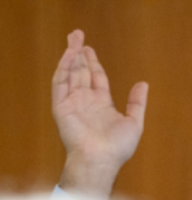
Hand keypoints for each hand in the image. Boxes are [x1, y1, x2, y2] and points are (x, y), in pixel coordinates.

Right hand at [52, 29, 147, 197]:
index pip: (94, 79)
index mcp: (99, 106)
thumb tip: (142, 84)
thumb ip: (137, 103)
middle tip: (77, 36)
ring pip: (69, 75)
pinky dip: (63, 68)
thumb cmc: (116, 149)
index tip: (88, 49)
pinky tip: (69, 54)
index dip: (92, 63)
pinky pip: (60, 84)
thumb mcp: (134, 122)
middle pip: (80, 72)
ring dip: (70, 56)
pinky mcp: (61, 108)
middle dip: (79, 54)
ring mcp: (72, 105)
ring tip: (73, 38)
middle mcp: (84, 103)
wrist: (99, 160)